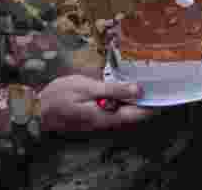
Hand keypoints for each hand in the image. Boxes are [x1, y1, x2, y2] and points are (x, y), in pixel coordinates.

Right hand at [38, 75, 157, 133]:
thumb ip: (113, 90)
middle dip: (147, 99)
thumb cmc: (58, 97)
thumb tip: (138, 90)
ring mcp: (100, 120)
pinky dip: (123, 98)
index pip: (139, 114)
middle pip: (134, 113)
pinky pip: (114, 109)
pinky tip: (125, 84)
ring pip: (125, 110)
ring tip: (147, 79)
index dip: (155, 104)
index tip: (167, 92)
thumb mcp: (87, 87)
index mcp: (106, 117)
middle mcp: (106, 122)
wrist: (34, 110)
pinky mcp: (94, 116)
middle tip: (160, 80)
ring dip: (136, 97)